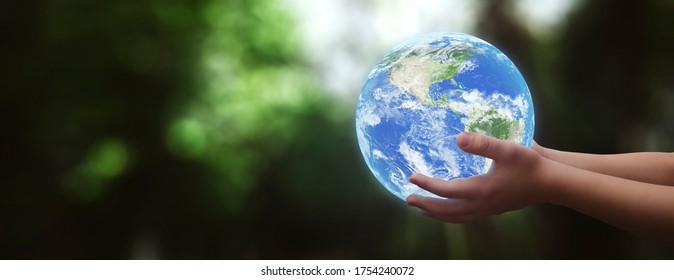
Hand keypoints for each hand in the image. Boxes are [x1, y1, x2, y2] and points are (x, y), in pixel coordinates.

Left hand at [406, 132, 549, 222]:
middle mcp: (482, 204)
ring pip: (457, 217)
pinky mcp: (494, 209)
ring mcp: (488, 209)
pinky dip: (453, 216)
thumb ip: (482, 144)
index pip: (447, 190)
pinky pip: (467, 217)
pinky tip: (450, 211)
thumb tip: (457, 138)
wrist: (551, 183)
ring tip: (422, 210)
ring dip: (438, 214)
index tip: (411, 177)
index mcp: (481, 190)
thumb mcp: (507, 149)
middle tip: (408, 198)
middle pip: (447, 210)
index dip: (427, 185)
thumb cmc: (530, 164)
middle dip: (426, 205)